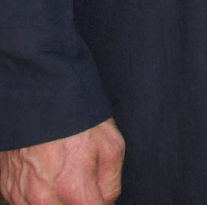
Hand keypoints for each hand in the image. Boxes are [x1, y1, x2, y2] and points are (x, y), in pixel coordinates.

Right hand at [0, 121, 123, 204]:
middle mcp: (42, 197)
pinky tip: (44, 172)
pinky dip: (36, 194)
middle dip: (77, 200)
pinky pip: (25, 202)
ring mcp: (20, 194)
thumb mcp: (111, 145)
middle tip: (82, 177)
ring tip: (62, 171)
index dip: (100, 201)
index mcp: (71, 187)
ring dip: (56, 199)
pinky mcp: (7, 187)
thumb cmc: (78, 118)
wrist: (41, 96)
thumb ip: (111, 183)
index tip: (99, 190)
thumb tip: (106, 202)